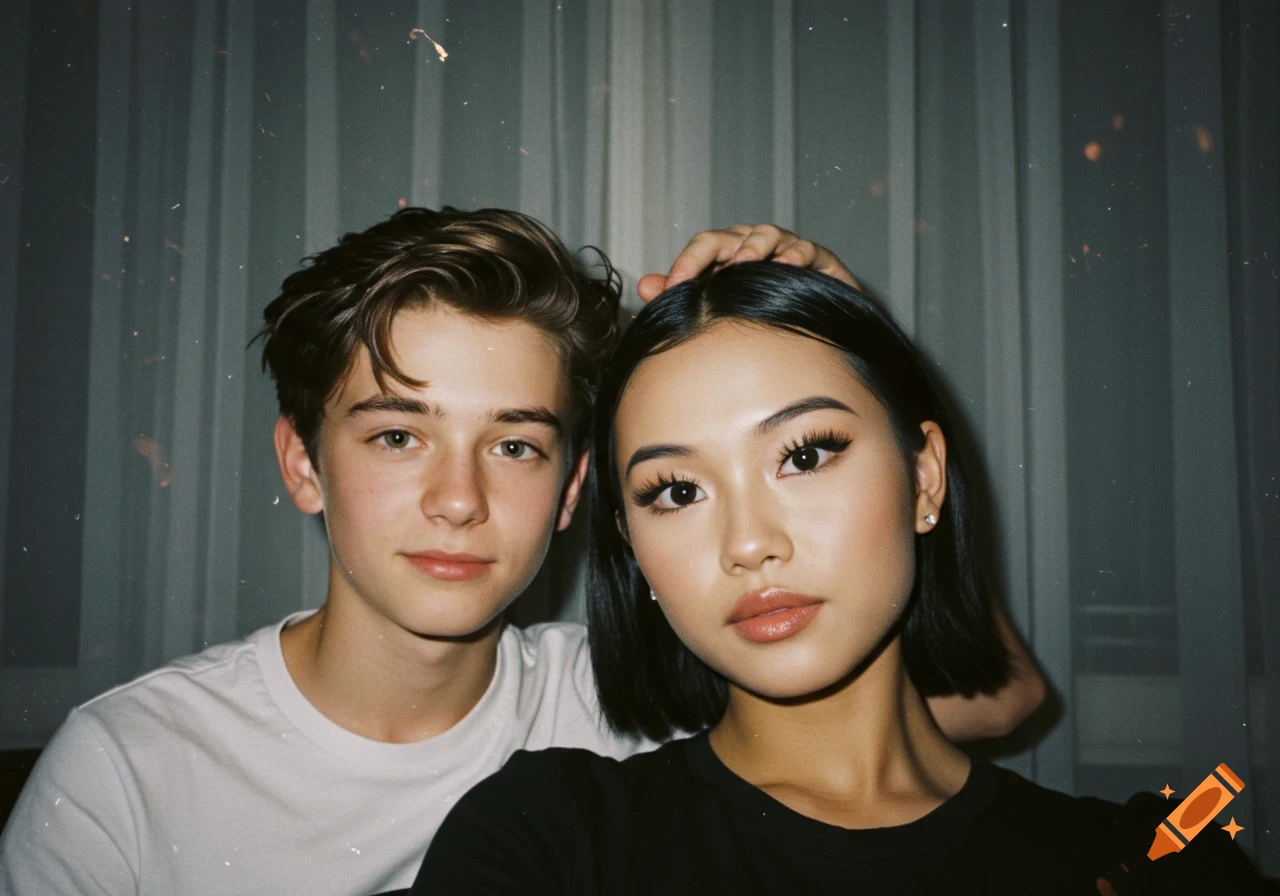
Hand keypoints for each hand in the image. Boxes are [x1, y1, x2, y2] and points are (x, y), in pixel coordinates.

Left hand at [636, 224, 861, 302]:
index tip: (670, 288)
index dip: (685, 264)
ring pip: (766, 235)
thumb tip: (644, 286)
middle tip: (696, 276)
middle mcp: (754, 246)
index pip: (702, 248)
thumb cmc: (767, 309)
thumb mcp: (722, 304)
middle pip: (729, 237)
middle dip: (711, 252)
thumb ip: (682, 294)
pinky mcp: (818, 259)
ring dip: (753, 248)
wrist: (819, 325)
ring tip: (742, 265)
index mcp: (729, 254)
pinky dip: (796, 255)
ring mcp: (786, 249)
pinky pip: (806, 249)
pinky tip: (787, 267)